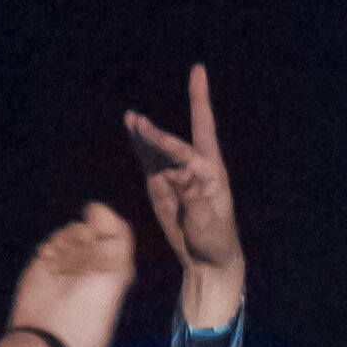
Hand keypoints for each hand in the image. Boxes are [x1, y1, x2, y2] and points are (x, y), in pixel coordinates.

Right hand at [124, 63, 243, 328]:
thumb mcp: (208, 222)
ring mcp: (175, 175)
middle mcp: (194, 167)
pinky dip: (140, 146)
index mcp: (211, 171)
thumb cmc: (215, 240)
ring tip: (131, 119)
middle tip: (138, 122)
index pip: (196, 140)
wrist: (208, 260)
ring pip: (158, 149)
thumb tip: (183, 175)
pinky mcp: (162, 186)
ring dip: (145, 134)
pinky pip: (149, 161)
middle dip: (157, 133)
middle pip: (174, 143)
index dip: (193, 109)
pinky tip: (132, 131)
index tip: (187, 86)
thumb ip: (196, 198)